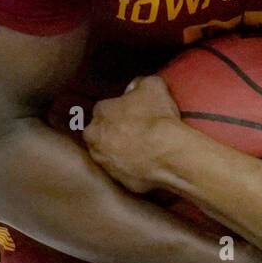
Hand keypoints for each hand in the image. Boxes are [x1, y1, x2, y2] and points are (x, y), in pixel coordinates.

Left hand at [84, 76, 181, 193]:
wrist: (167, 153)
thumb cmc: (158, 117)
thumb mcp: (154, 86)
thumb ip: (141, 83)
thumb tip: (137, 85)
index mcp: (100, 112)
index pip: (105, 108)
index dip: (120, 110)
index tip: (133, 113)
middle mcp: (94, 137)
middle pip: (99, 132)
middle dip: (112, 132)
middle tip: (134, 132)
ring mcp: (103, 161)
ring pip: (107, 153)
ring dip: (118, 151)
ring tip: (140, 150)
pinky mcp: (115, 179)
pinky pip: (122, 171)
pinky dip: (130, 168)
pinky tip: (145, 164)